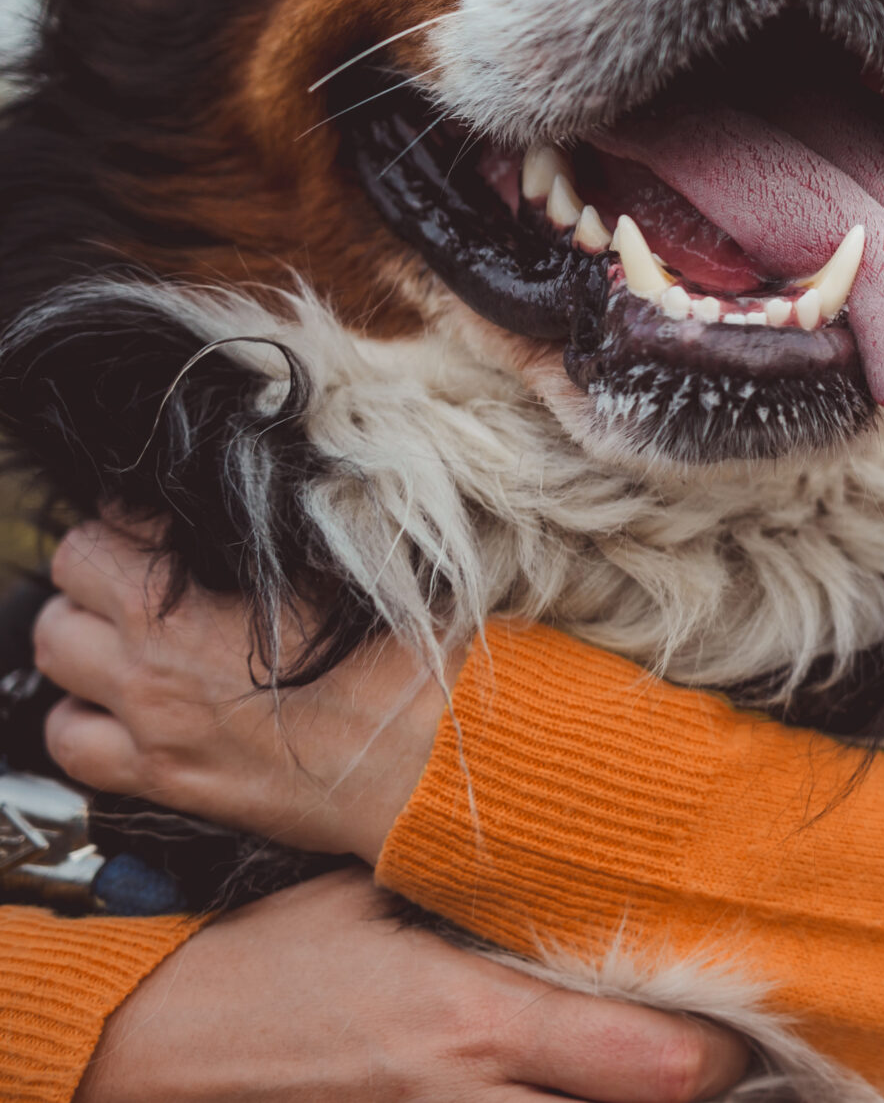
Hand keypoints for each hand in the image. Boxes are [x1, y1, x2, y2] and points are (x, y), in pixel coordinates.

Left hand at [34, 518, 442, 861]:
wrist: (427, 758)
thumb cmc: (401, 658)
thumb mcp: (345, 568)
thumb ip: (271, 536)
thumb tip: (241, 504)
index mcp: (185, 606)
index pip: (105, 530)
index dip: (136, 517)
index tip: (171, 524)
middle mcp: (151, 664)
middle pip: (66, 586)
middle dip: (99, 568)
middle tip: (145, 570)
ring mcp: (151, 726)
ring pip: (56, 661)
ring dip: (83, 638)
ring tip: (129, 634)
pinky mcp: (163, 779)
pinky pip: (72, 744)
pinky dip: (84, 718)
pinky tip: (124, 704)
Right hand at [76, 869, 751, 1102]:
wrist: (156, 1047)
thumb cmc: (271, 960)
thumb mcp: (380, 900)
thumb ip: (485, 898)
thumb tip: (582, 859)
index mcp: (478, 1020)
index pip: (655, 1066)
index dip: (719, 1053)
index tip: (743, 1018)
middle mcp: (471, 1099)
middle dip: (695, 1093)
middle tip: (726, 1056)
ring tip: (665, 1076)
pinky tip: (585, 1090)